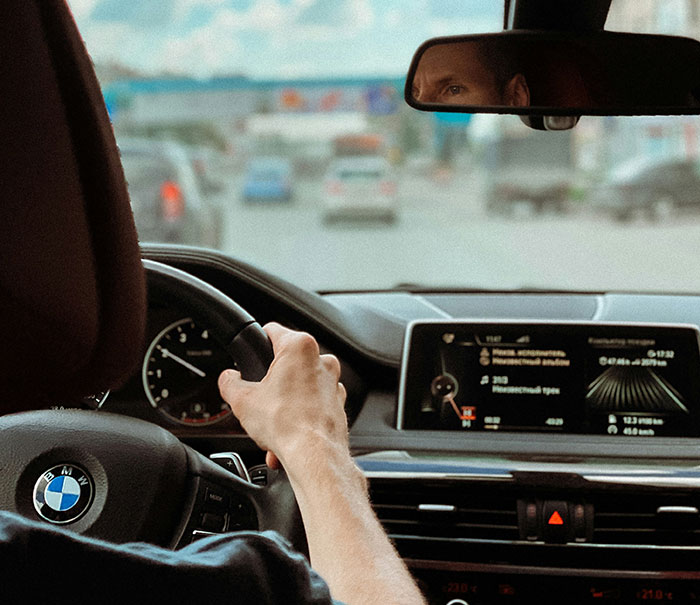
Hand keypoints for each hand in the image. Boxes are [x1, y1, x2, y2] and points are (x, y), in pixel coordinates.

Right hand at [218, 323, 347, 473]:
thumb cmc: (287, 424)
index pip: (272, 331)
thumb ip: (230, 382)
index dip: (257, 341)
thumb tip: (228, 379)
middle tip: (259, 399)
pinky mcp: (338, 404)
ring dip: (285, 405)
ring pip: (300, 387)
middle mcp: (322, 361)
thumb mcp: (242, 401)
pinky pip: (313, 406)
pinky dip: (299, 419)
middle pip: (286, 363)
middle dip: (271, 383)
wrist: (315, 456)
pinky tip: (286, 436)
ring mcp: (333, 383)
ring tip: (271, 425)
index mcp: (299, 348)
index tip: (252, 351)